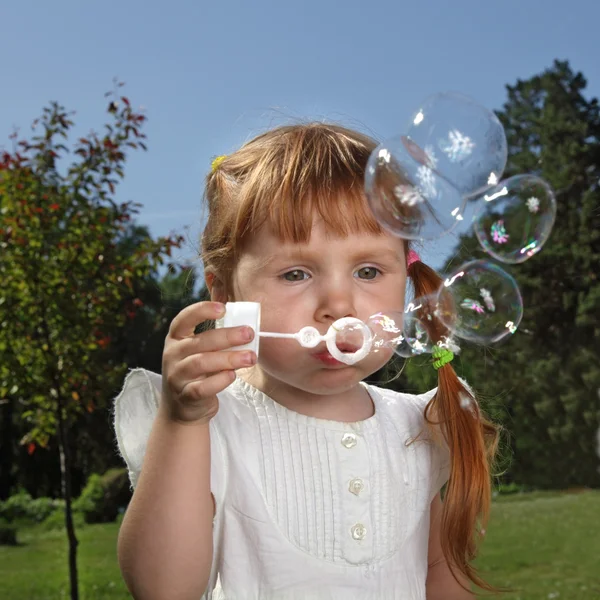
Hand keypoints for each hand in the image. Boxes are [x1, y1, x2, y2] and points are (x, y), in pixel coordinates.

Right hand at [161, 301, 255, 423]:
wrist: (182, 409)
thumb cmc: (197, 373)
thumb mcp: (199, 351)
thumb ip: (215, 338)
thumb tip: (244, 325)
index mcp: (176, 338)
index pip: (184, 319)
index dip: (202, 311)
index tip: (223, 308)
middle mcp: (173, 355)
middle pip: (200, 342)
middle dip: (227, 336)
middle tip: (248, 334)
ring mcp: (177, 376)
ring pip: (201, 363)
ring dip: (229, 358)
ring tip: (250, 357)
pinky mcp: (185, 396)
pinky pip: (202, 387)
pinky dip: (219, 381)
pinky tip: (232, 375)